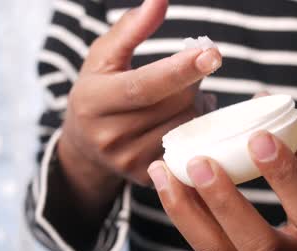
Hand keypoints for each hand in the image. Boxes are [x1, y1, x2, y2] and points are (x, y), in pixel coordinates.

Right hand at [58, 0, 221, 193]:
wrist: (86, 145)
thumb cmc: (99, 91)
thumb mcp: (104, 57)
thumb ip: (131, 28)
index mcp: (94, 101)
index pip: (144, 86)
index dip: (179, 69)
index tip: (211, 52)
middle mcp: (109, 136)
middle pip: (174, 104)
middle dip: (194, 81)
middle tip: (194, 69)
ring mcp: (129, 161)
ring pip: (187, 126)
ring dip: (199, 104)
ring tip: (187, 94)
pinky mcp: (147, 176)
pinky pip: (189, 147)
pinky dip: (198, 128)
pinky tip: (187, 118)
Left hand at [148, 131, 296, 250]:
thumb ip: (296, 145)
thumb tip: (261, 98)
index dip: (285, 176)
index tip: (259, 137)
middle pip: (259, 245)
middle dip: (226, 203)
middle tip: (199, 162)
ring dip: (187, 211)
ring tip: (164, 170)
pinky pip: (205, 245)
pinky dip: (183, 214)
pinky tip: (167, 183)